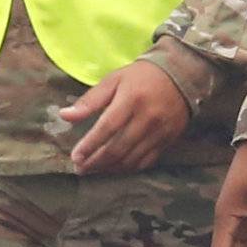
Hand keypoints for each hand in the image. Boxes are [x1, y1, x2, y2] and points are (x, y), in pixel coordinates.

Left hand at [61, 60, 191, 175]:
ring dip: (109, 168)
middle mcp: (147, 118)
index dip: (90, 145)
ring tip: (93, 170)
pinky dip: (127, 168)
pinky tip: (114, 168)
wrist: (182, 76)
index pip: (107, 128)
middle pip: (118, 148)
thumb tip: (65, 116)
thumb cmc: (141, 77)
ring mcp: (159, 132)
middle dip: (96, 162)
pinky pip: (145, 161)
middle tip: (80, 168)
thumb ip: (90, 100)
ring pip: (131, 159)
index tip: (75, 156)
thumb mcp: (114, 80)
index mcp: (131, 100)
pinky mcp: (167, 141)